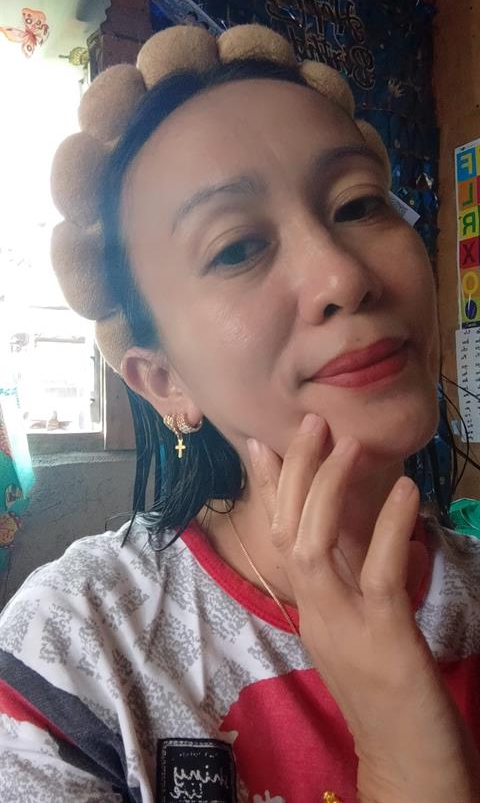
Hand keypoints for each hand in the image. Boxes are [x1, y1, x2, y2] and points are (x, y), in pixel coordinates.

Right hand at [247, 414, 479, 802]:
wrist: (407, 764)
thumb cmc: (387, 693)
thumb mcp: (360, 627)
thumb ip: (350, 579)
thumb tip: (357, 528)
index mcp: (309, 610)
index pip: (277, 539)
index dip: (268, 488)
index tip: (261, 442)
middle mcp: (314, 614)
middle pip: (286, 533)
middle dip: (294, 473)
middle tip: (309, 422)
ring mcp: (343, 627)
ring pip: (313, 549)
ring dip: (327, 491)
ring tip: (347, 443)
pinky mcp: (382, 640)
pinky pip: (378, 575)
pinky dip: (388, 528)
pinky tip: (405, 491)